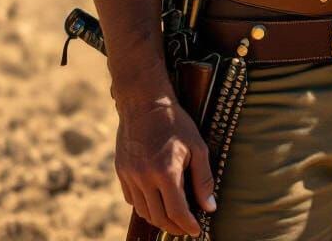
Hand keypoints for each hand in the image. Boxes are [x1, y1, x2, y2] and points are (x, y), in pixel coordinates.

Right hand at [115, 97, 215, 236]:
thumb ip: (203, 179)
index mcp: (166, 172)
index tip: (197, 230)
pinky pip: (131, 199)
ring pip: (143, 211)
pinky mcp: (121, 172)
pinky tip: (156, 201)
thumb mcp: (197, 147)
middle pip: (158, 216)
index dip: (188, 225)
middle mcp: (144, 179)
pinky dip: (145, 205)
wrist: (144, 103)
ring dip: (159, 218)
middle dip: (174, 227)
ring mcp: (129, 176)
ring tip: (173, 217)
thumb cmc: (175, 122)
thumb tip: (210, 206)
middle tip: (186, 227)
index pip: (177, 212)